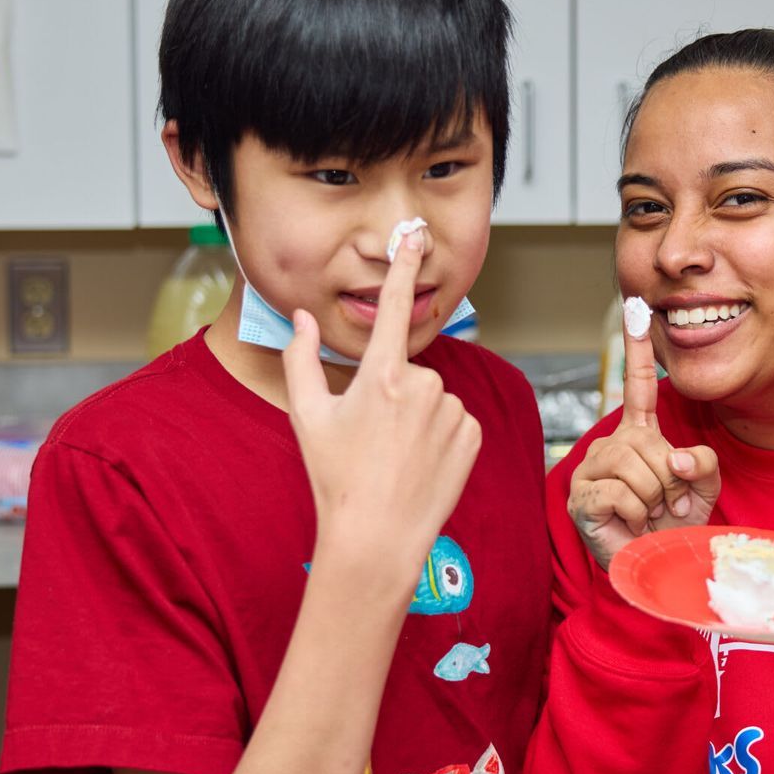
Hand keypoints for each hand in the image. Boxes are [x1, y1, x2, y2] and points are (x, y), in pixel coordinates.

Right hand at [282, 229, 480, 594]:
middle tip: (372, 439)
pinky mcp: (473, 434)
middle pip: (408, 372)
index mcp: (381, 376)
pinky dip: (440, 436)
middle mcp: (424, 385)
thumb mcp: (307, 416)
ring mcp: (452, 411)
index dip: (403, 268)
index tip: (413, 236)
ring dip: (417, 418)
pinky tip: (420, 464)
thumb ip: (300, 358)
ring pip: (432, 398)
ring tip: (395, 457)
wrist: (377, 538)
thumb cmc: (335, 477)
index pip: (395, 309)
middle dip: (392, 395)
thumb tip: (300, 317)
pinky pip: (454, 421)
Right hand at [566, 314, 719, 569]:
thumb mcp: (704, 488)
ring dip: (654, 499)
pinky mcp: (582, 495)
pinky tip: (628, 523)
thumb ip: (703, 463)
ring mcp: (593, 468)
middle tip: (665, 505)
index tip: (636, 310)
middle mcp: (613, 444)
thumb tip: (676, 459)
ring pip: (637, 468)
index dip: (638, 349)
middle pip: (651, 444)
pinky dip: (635, 513)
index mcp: (640, 434)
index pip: (640, 386)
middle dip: (669, 481)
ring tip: (647, 514)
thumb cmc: (674, 526)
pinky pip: (622, 493)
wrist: (655, 566)